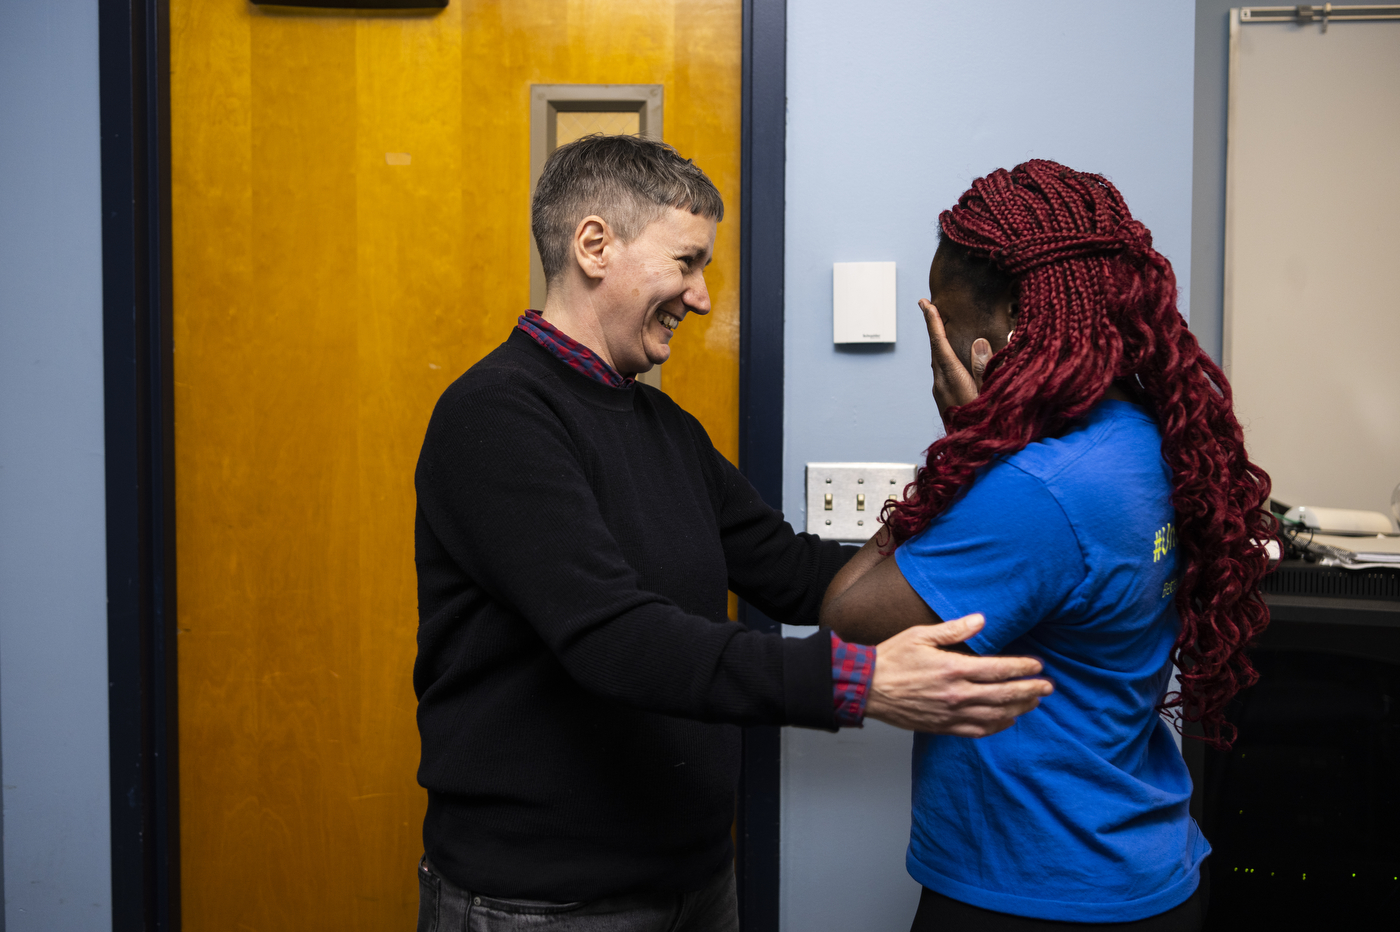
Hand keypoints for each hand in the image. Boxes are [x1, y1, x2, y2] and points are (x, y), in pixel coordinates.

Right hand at [864, 614, 1051, 735]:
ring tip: (1033, 702)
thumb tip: (981, 620)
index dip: (1022, 668)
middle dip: (1030, 690)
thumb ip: (953, 629)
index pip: (998, 669)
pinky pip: (978, 731)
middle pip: (1004, 694)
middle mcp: (956, 694)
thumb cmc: (891, 659)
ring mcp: (951, 713)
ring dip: (1019, 709)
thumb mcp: (920, 635)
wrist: (867, 688)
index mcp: (953, 669)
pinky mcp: (943, 727)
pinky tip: (1007, 721)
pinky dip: (997, 726)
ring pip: (995, 715)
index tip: (1037, 666)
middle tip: (1048, 687)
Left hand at [920, 299, 990, 420]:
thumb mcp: (990, 395)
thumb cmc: (986, 424)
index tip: (925, 303)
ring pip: (937, 361)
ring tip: (939, 324)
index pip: (940, 344)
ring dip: (939, 342)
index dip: (932, 322)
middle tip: (929, 305)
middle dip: (932, 326)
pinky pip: (941, 371)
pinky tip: (949, 355)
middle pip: (935, 349)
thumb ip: (984, 368)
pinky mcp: (943, 400)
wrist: (971, 455)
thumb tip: (979, 342)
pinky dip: (943, 356)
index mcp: (952, 379)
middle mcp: (941, 384)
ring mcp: (940, 393)